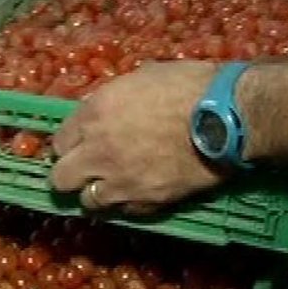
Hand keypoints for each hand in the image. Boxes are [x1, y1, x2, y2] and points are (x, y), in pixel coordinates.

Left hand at [49, 61, 226, 214]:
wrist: (228, 118)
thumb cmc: (190, 87)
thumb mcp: (144, 77)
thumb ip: (114, 97)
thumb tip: (104, 106)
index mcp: (95, 114)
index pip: (59, 142)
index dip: (70, 144)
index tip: (81, 144)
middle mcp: (98, 152)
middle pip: (61, 179)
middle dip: (72, 174)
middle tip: (88, 169)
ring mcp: (121, 181)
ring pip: (89, 201)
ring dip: (98, 192)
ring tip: (116, 183)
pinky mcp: (147, 201)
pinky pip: (124, 211)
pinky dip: (128, 204)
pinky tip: (140, 191)